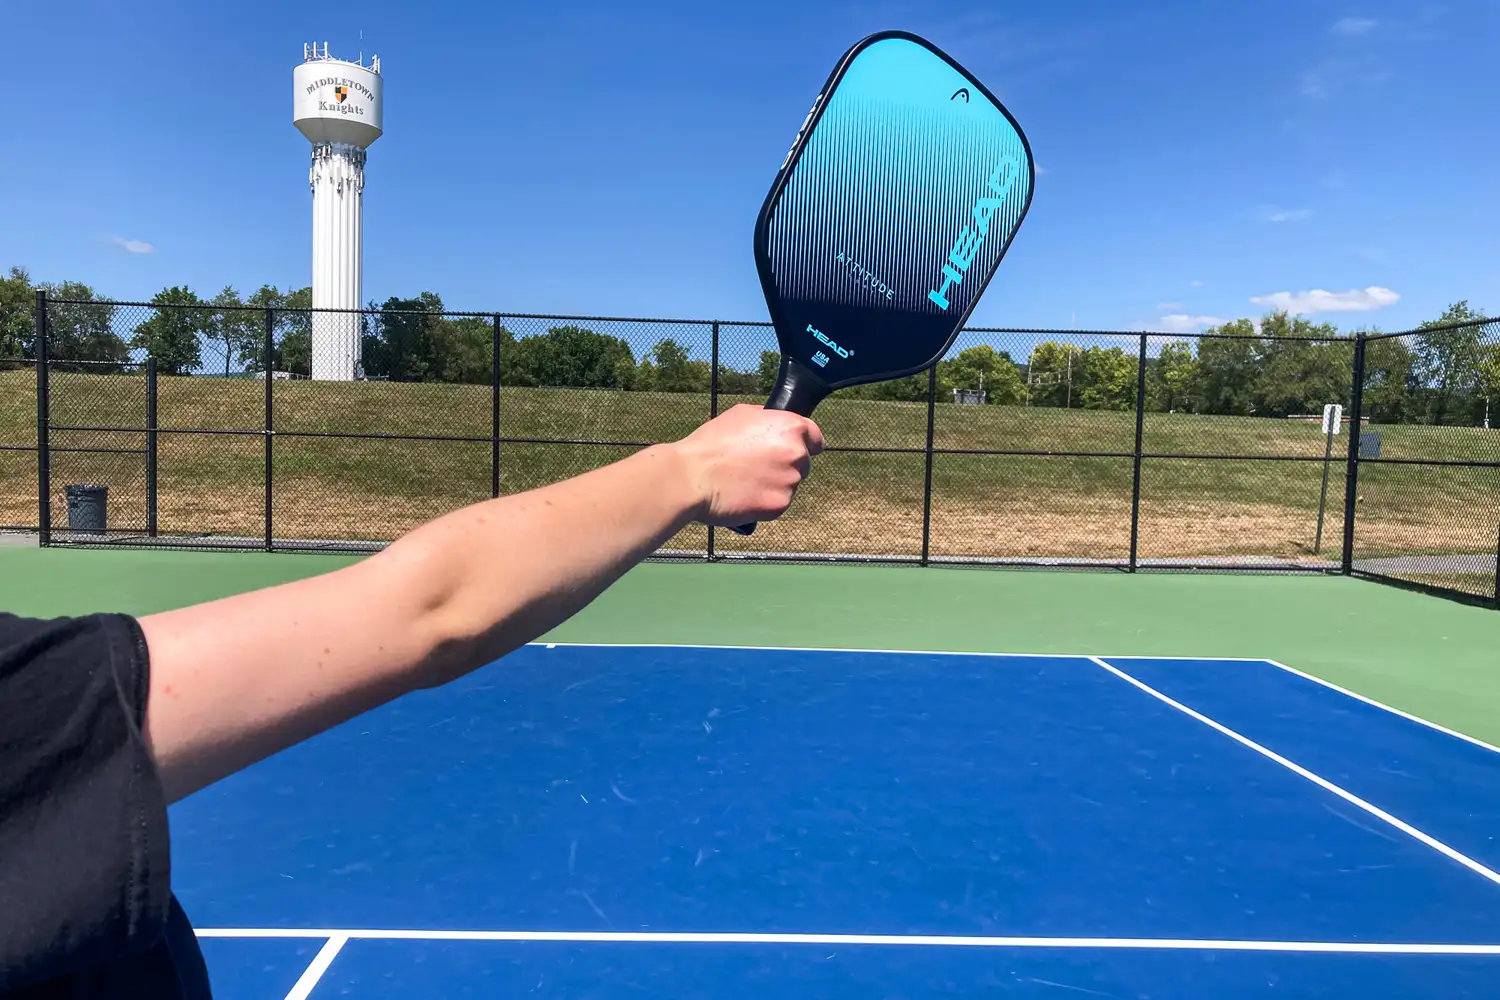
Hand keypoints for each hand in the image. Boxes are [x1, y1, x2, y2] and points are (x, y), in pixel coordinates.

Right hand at [669, 404, 823, 525]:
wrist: (692, 477)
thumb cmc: (711, 444)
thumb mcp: (740, 414)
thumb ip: (766, 418)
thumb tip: (775, 420)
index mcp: (791, 427)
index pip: (816, 438)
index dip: (804, 444)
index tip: (792, 451)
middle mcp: (796, 453)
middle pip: (804, 463)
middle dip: (786, 465)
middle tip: (757, 467)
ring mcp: (790, 481)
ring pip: (791, 484)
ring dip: (775, 484)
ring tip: (745, 481)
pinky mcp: (780, 505)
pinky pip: (778, 503)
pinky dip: (765, 502)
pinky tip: (744, 495)